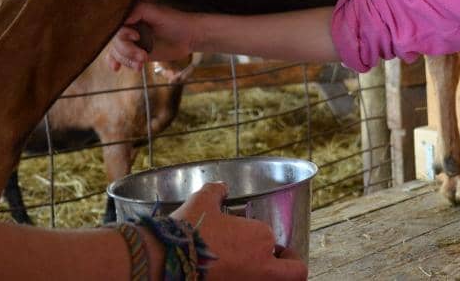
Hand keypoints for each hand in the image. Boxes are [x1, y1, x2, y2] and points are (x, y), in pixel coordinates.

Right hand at [109, 2, 194, 70]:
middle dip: (128, 51)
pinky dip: (117, 62)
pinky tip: (116, 68)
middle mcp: (130, 28)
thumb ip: (140, 11)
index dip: (124, 34)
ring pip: (118, 52)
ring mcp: (133, 41)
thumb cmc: (177, 22)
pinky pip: (121, 58)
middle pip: (116, 42)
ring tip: (142, 64)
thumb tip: (122, 18)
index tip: (137, 37)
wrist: (190, 38)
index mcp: (133, 15)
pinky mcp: (137, 53)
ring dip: (127, 60)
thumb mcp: (159, 13)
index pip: (117, 27)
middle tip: (144, 56)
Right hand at [170, 182, 306, 280]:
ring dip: (270, 275)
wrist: (164, 261)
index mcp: (261, 238)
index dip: (269, 241)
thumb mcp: (202, 202)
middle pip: (295, 273)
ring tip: (252, 268)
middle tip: (280, 262)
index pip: (274, 240)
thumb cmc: (187, 231)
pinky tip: (231, 275)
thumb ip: (216, 191)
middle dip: (290, 266)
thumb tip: (221, 187)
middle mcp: (263, 267)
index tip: (257, 240)